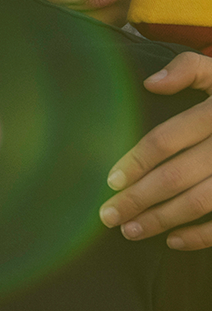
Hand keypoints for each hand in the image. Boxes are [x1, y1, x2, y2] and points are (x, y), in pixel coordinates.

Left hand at [101, 51, 211, 249]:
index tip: (111, 181)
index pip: (166, 140)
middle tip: (108, 215)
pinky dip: (201, 236)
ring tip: (130, 231)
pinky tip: (173, 241)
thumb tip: (151, 83)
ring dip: (162, 220)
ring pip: (199, 202)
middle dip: (138, 199)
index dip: (136, 162)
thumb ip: (188, 70)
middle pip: (176, 176)